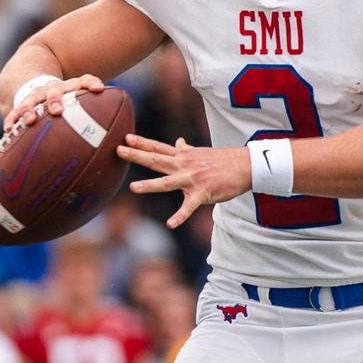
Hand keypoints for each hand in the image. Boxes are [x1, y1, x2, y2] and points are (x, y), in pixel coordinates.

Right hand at [3, 74, 103, 129]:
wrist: (35, 85)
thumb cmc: (67, 106)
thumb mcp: (79, 106)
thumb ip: (95, 121)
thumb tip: (114, 148)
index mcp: (71, 88)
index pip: (82, 80)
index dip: (90, 83)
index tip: (99, 88)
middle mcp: (53, 90)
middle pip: (55, 90)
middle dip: (56, 99)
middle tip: (57, 111)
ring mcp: (36, 96)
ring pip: (32, 100)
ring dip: (30, 109)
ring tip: (29, 120)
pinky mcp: (22, 105)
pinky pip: (15, 112)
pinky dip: (12, 119)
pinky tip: (9, 129)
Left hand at [121, 135, 250, 227]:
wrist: (244, 166)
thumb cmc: (222, 161)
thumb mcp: (201, 152)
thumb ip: (186, 149)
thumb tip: (178, 141)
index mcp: (183, 156)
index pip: (158, 148)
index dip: (141, 143)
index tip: (125, 138)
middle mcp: (184, 165)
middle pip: (156, 160)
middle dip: (137, 155)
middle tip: (119, 150)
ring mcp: (192, 179)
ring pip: (167, 182)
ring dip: (150, 185)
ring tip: (133, 188)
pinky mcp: (202, 193)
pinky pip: (189, 207)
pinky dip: (179, 216)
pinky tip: (170, 224)